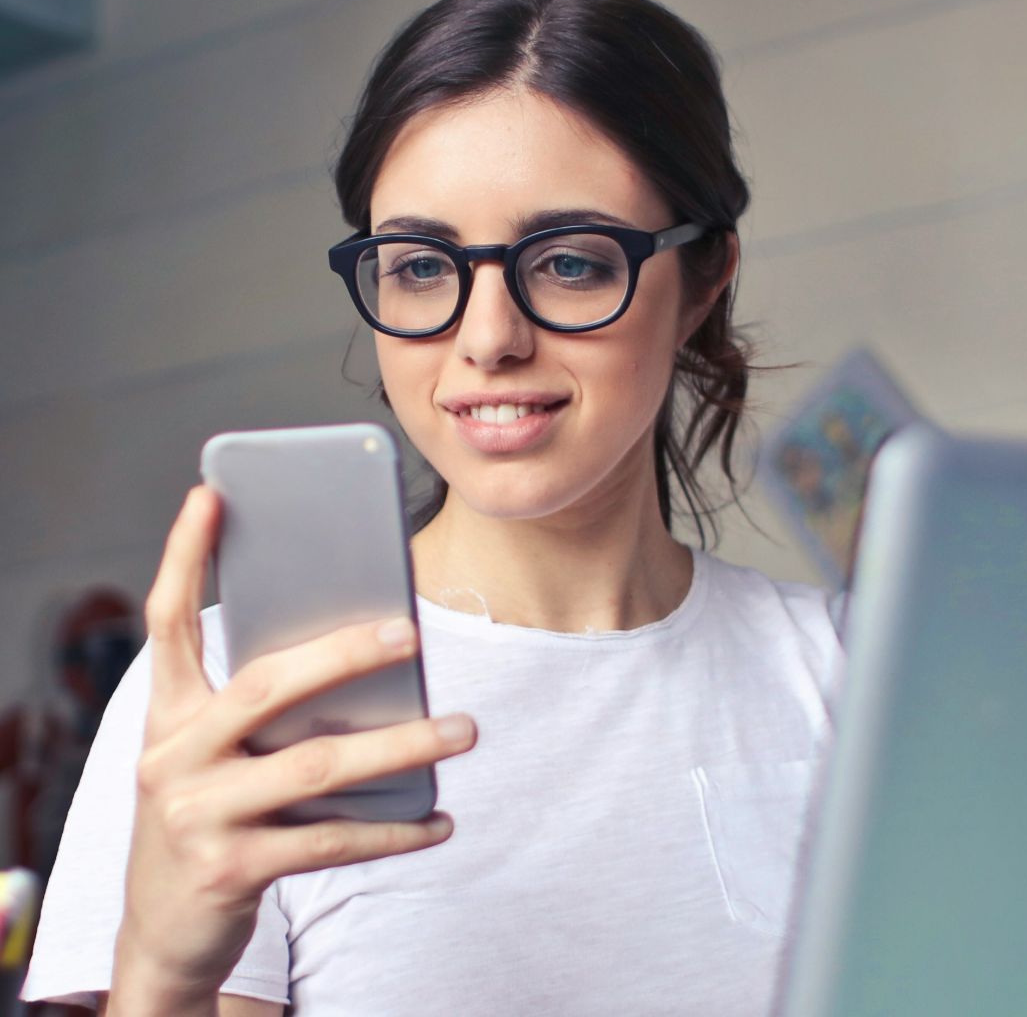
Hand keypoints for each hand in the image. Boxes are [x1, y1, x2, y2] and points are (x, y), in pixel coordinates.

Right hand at [113, 486, 477, 1002]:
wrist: (165, 929)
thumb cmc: (214, 815)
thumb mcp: (217, 755)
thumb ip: (266, 707)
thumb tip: (373, 649)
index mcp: (167, 714)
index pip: (168, 621)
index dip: (183, 555)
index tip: (210, 494)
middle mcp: (172, 757)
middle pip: (265, 685)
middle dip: (342, 654)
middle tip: (410, 632)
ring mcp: (197, 815)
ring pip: (316, 765)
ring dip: (401, 746)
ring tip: (465, 729)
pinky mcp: (230, 870)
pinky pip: (332, 840)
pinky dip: (395, 829)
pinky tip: (441, 819)